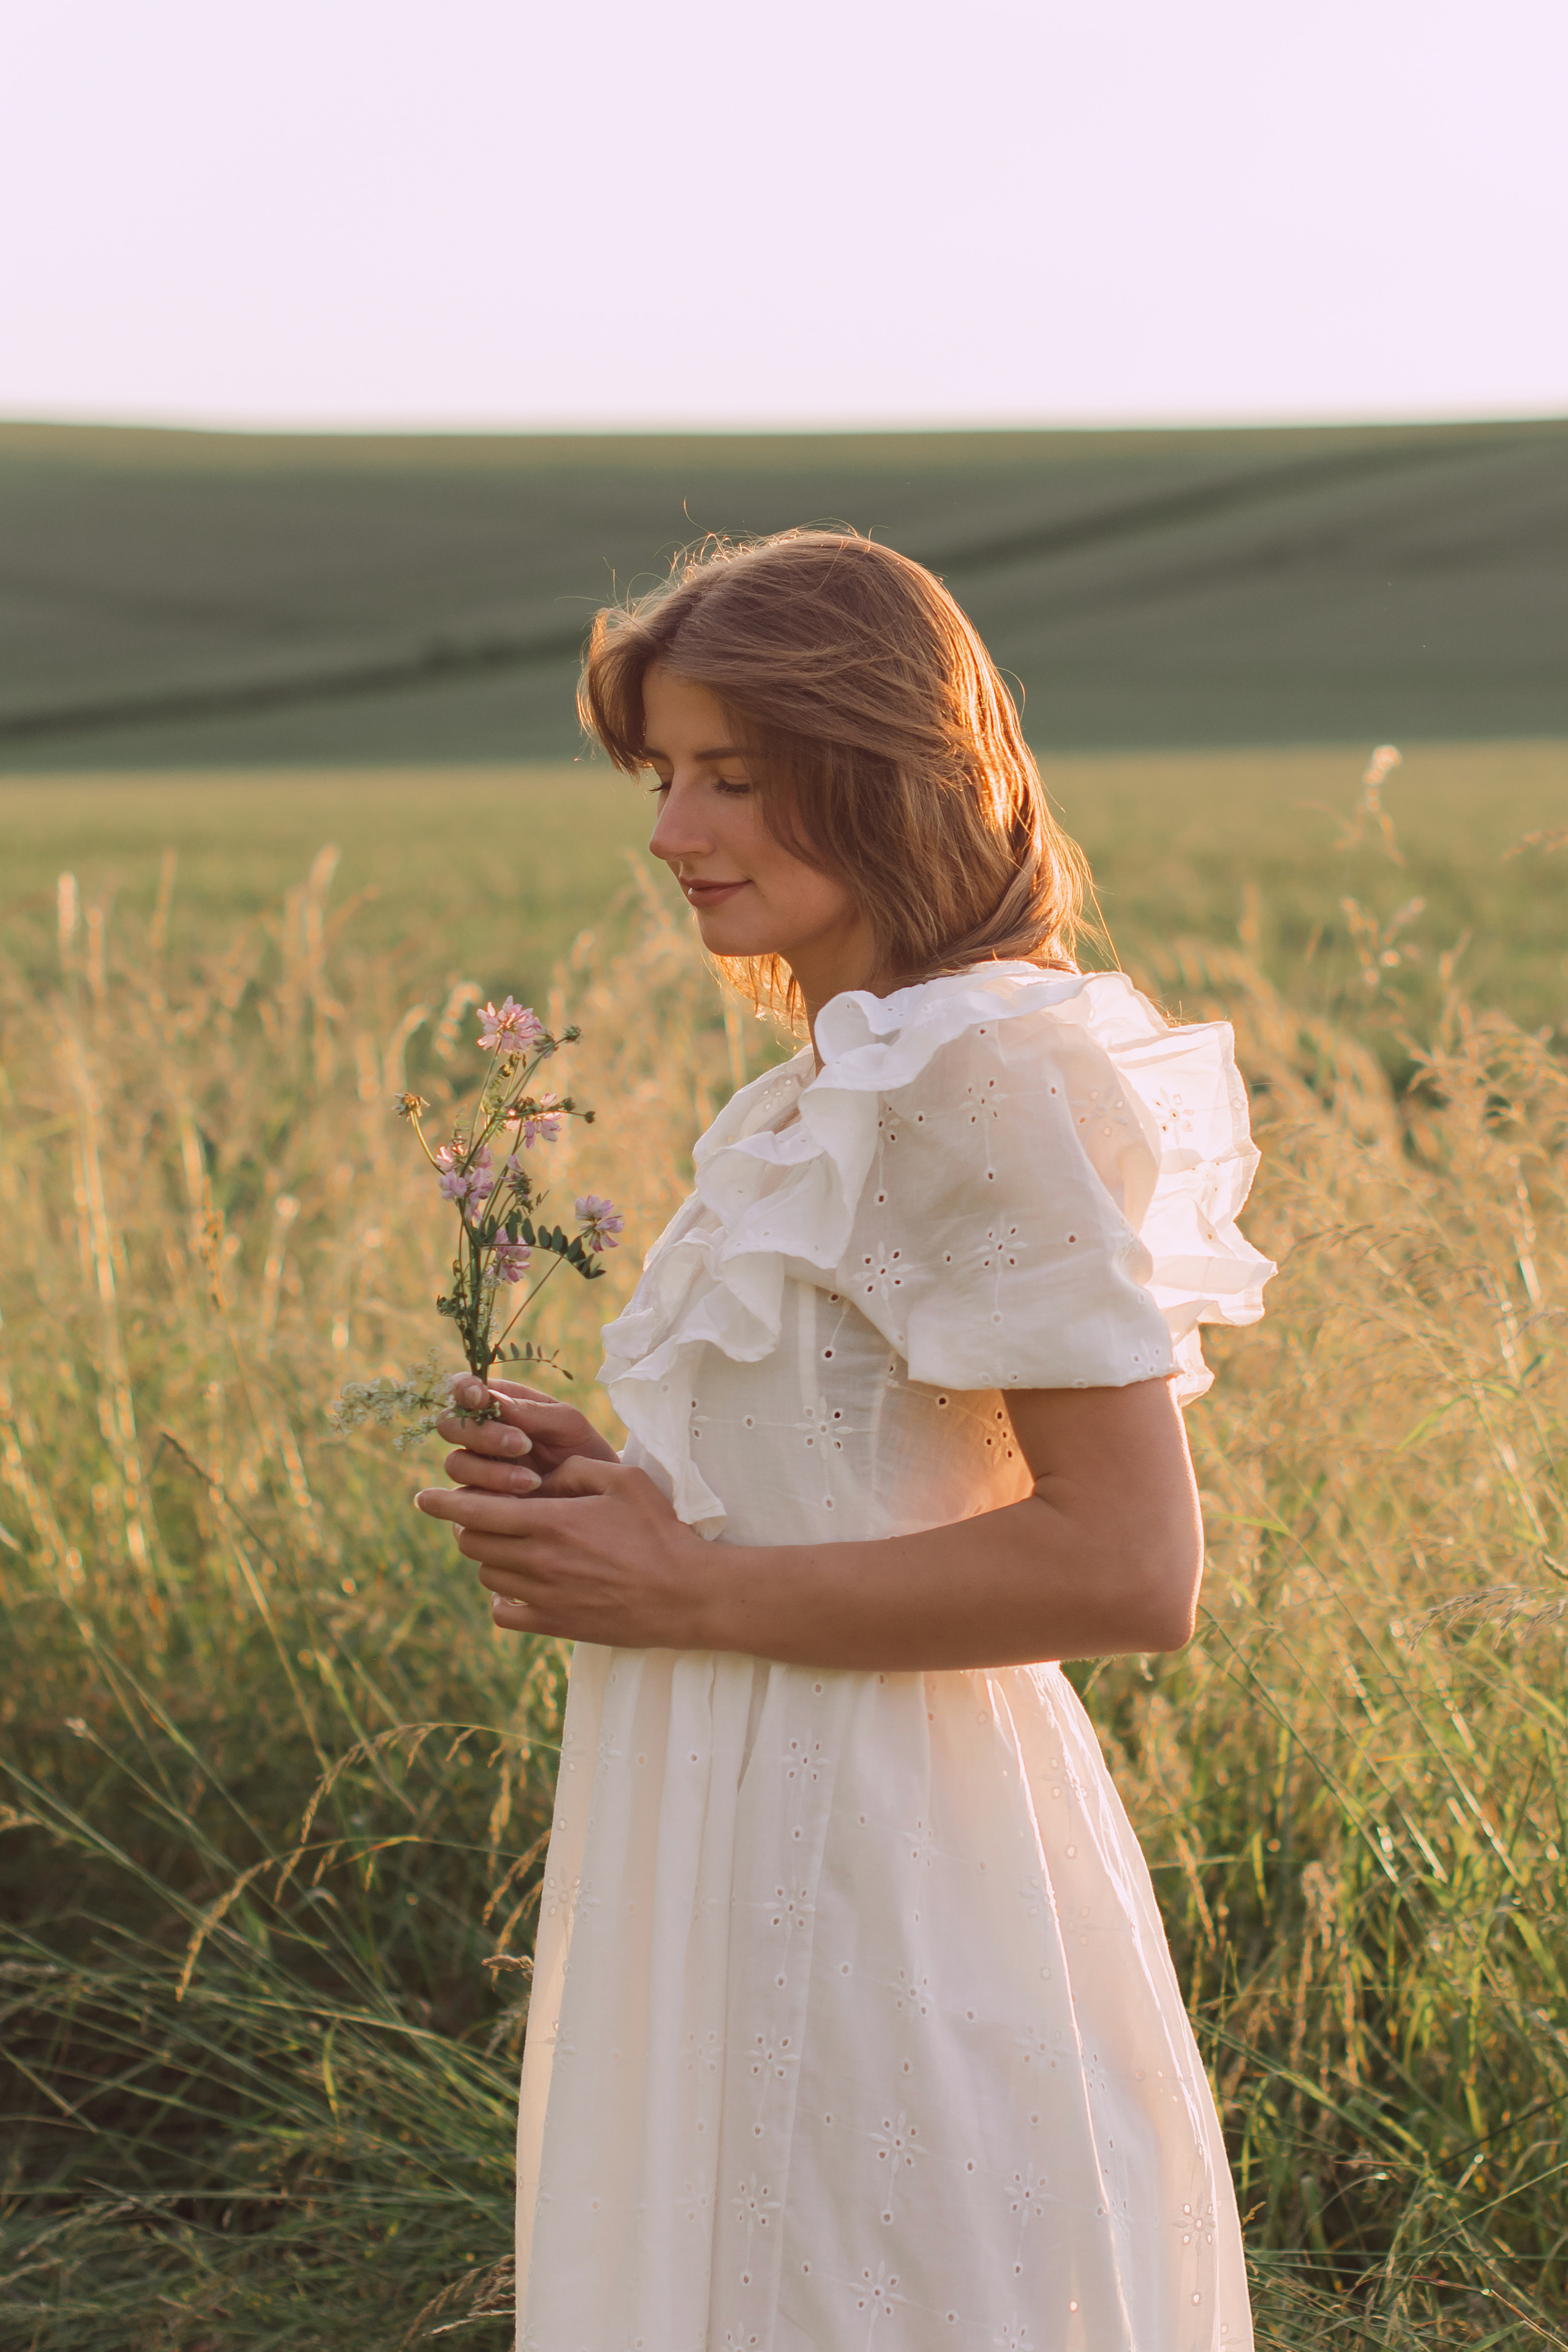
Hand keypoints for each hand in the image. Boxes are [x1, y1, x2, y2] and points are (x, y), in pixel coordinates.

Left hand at [413, 1453, 720, 1646]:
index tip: (422, 1498)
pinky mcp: (554, 1625)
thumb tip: (543, 1473)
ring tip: (509, 1546)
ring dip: (489, 1557)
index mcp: (551, 1521)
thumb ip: (575, 1469)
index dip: (443, 1503)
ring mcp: (544, 1597)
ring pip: (487, 1575)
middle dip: (470, 1525)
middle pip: (473, 1543)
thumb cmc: (659, 1531)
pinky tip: (518, 1585)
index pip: (477, 1509)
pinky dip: (502, 1598)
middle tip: (484, 1515)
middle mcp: (539, 1561)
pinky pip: (504, 1613)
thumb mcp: (623, 1480)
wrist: (685, 1594)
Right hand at [435, 1376, 619, 1500]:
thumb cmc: (582, 1451)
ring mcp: (476, 1469)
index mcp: (499, 1405)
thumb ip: (532, 1411)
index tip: (481, 1398)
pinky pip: (464, 1500)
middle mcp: (480, 1436)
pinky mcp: (477, 1503)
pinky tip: (518, 1503)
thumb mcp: (568, 1425)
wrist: (598, 1498)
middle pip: (450, 1426)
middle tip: (522, 1444)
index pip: (464, 1389)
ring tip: (532, 1482)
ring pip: (456, 1464)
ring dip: (491, 1472)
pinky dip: (488, 1500)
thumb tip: (492, 1399)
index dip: (464, 1389)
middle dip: (482, 1434)